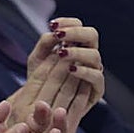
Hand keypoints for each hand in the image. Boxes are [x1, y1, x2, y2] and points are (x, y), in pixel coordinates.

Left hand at [13, 17, 103, 132]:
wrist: (38, 110)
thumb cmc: (37, 84)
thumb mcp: (36, 61)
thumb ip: (44, 44)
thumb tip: (52, 31)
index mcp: (75, 45)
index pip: (78, 25)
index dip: (69, 22)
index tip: (53, 25)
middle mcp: (86, 57)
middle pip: (92, 35)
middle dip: (76, 33)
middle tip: (60, 37)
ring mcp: (92, 72)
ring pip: (95, 55)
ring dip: (79, 52)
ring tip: (62, 53)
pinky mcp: (95, 91)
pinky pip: (97, 78)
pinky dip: (85, 72)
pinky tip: (71, 70)